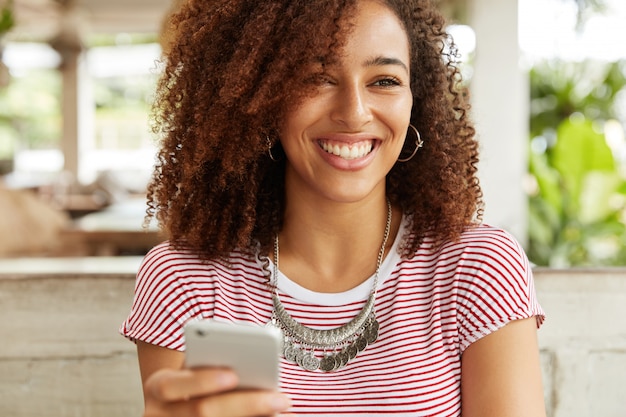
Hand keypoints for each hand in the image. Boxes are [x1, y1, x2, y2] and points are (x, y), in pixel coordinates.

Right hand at [143, 367, 292, 416]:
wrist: (172, 409)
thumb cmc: (190, 383)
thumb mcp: (191, 371)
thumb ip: (211, 366)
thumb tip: (250, 368)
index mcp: (158, 387)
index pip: (172, 384)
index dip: (202, 380)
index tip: (233, 375)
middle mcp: (159, 414)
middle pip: (202, 411)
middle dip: (245, 403)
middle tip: (279, 398)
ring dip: (253, 416)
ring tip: (281, 406)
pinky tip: (270, 416)